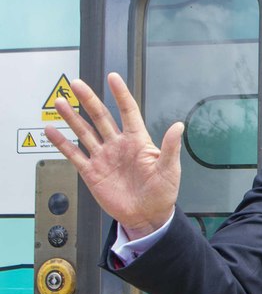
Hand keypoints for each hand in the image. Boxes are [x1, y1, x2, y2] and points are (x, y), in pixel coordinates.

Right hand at [44, 72, 182, 239]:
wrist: (147, 216)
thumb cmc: (162, 193)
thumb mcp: (169, 169)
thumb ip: (170, 147)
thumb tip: (178, 126)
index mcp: (138, 141)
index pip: (128, 112)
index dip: (121, 94)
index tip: (113, 78)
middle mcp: (118, 145)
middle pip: (101, 117)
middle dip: (89, 100)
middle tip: (77, 84)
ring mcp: (104, 157)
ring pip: (85, 131)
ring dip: (72, 117)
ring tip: (60, 101)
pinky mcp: (92, 172)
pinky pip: (74, 154)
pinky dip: (62, 143)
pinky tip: (51, 131)